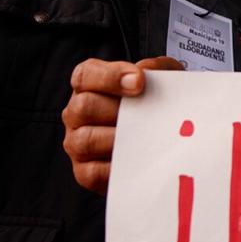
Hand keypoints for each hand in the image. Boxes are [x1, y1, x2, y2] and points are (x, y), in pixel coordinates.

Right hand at [62, 56, 182, 194]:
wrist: (163, 141)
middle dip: (117, 110)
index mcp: (90, 85)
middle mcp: (77, 113)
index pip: (86, 75)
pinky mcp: (85, 171)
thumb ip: (156, 68)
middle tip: (147, 115)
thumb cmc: (154, 105)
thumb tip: (147, 70)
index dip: (110, 76)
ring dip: (119, 138)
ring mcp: (77, 142)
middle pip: (83, 107)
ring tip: (146, 137)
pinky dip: (117, 166)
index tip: (139, 81)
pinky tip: (139, 159)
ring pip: (85, 140)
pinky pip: (93, 172)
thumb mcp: (162, 79)